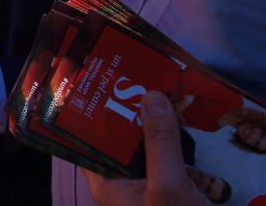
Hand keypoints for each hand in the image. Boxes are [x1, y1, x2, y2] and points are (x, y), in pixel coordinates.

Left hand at [85, 91, 207, 205]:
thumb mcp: (167, 185)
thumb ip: (159, 141)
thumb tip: (151, 94)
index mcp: (103, 183)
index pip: (85, 140)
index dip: (90, 111)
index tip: (100, 81)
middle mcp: (118, 182)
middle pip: (117, 138)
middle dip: (129, 111)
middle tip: (137, 76)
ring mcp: (143, 186)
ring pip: (142, 145)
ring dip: (152, 122)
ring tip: (158, 88)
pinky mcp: (167, 189)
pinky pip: (164, 156)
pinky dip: (171, 139)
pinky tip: (180, 116)